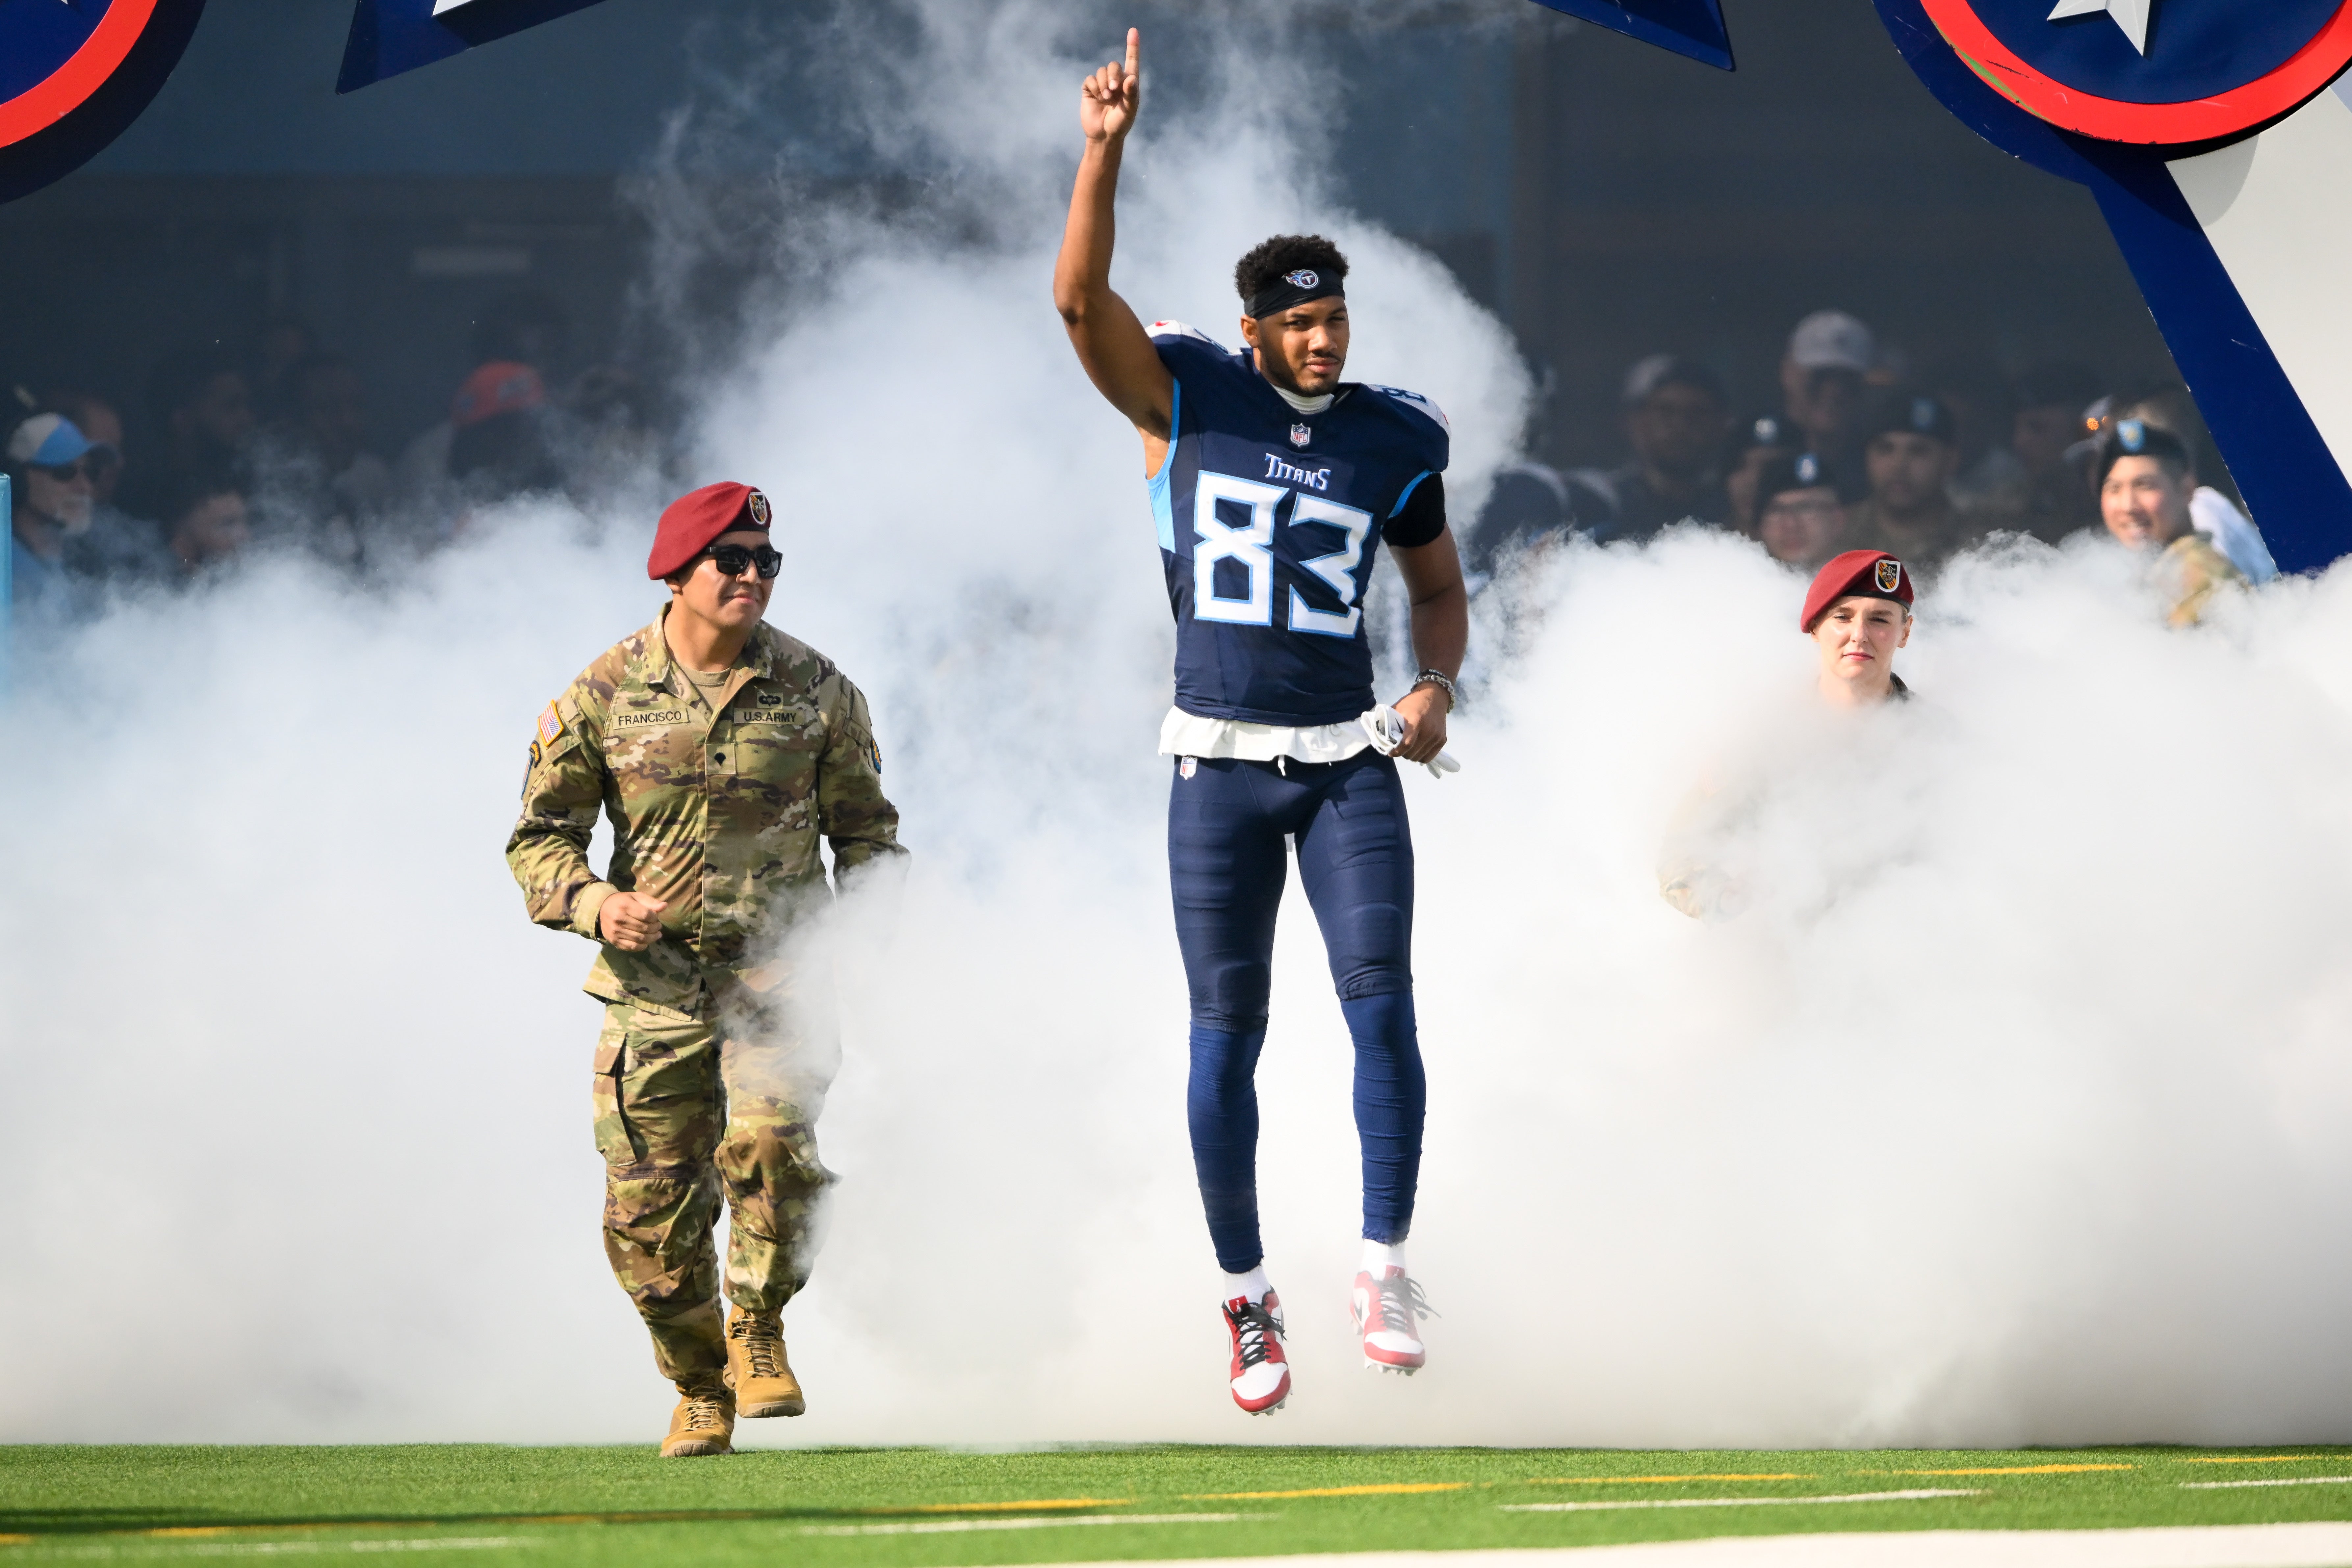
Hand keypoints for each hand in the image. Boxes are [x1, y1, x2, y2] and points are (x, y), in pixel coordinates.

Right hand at [598, 891, 667, 951]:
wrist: (601, 909)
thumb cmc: (623, 901)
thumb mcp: (636, 897)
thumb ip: (650, 901)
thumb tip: (664, 906)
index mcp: (625, 905)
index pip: (646, 915)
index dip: (655, 917)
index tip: (656, 917)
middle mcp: (618, 919)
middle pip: (644, 928)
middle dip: (655, 928)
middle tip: (658, 927)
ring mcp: (615, 932)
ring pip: (640, 939)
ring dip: (652, 938)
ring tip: (657, 934)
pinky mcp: (614, 941)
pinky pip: (632, 947)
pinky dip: (642, 946)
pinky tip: (647, 942)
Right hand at [1080, 29, 1140, 144]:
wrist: (1103, 136)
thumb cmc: (1120, 124)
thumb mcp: (1129, 111)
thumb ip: (1131, 94)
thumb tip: (1131, 78)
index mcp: (1129, 83)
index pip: (1132, 61)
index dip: (1132, 46)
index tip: (1133, 31)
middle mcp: (1116, 81)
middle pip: (1113, 65)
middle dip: (1113, 75)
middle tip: (1114, 90)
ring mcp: (1102, 84)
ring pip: (1101, 71)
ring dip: (1104, 84)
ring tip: (1106, 99)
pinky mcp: (1090, 89)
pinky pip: (1090, 80)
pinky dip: (1095, 87)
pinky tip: (1098, 98)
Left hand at [1391, 684, 1449, 763]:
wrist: (1434, 695)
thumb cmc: (1413, 702)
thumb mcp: (1399, 708)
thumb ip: (1390, 723)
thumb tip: (1380, 737)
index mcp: (1416, 722)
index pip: (1406, 745)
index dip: (1396, 752)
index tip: (1391, 752)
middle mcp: (1428, 731)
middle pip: (1412, 754)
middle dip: (1403, 753)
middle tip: (1399, 748)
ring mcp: (1437, 737)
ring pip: (1420, 758)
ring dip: (1412, 755)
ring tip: (1409, 748)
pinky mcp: (1442, 740)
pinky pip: (1429, 757)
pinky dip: (1421, 756)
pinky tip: (1417, 749)